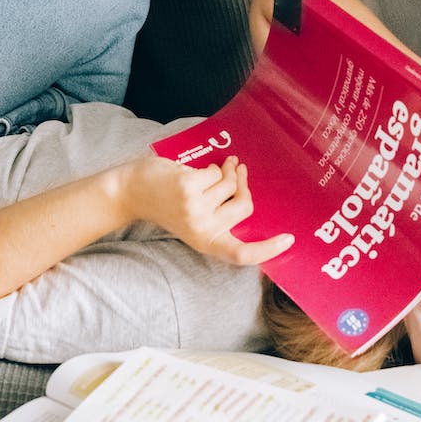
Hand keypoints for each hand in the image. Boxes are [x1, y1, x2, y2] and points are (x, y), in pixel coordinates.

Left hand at [119, 154, 294, 264]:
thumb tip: (246, 189)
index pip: (241, 255)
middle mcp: (204, 230)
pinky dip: (211, 167)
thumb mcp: (194, 221)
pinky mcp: (189, 188)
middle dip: (243, 184)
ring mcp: (196, 209)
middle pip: (245, 205)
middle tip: (238, 171)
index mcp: (207, 242)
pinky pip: (216, 172)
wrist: (132, 192)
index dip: (268, 249)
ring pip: (230, 184)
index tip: (288, 240)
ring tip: (219, 167)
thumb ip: (219, 214)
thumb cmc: (167, 204)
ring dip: (226, 170)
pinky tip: (199, 169)